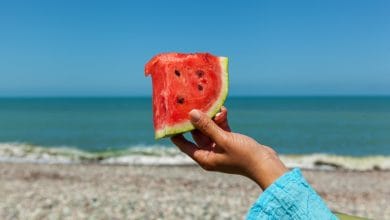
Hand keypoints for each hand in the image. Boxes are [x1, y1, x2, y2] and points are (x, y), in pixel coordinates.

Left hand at [171, 106, 287, 189]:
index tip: (170, 117)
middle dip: (198, 120)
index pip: (183, 144)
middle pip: (197, 134)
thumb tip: (191, 114)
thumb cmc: (244, 156)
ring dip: (213, 118)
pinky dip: (221, 120)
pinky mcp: (229, 142)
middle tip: (196, 104)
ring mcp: (220, 148)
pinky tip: (224, 111)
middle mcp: (210, 153)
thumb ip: (207, 126)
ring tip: (217, 108)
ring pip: (210, 129)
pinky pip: (220, 129)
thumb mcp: (224, 139)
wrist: (266, 164)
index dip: (176, 131)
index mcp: (204, 158)